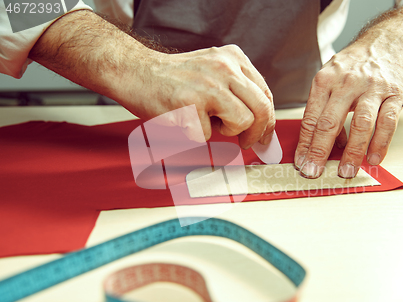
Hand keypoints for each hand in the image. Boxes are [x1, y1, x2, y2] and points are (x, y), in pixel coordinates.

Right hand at [121, 44, 274, 148]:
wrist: (135, 73)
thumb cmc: (173, 79)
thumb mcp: (212, 72)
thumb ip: (237, 91)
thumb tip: (261, 125)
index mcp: (233, 58)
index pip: (265, 93)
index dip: (268, 120)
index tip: (264, 135)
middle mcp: (225, 68)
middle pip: (261, 109)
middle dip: (258, 134)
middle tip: (247, 143)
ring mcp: (208, 85)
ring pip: (242, 122)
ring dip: (226, 132)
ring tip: (206, 122)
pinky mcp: (191, 104)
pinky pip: (208, 135)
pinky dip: (196, 135)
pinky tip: (183, 120)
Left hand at [294, 44, 402, 178]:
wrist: (385, 44)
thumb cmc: (351, 69)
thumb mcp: (329, 81)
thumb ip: (323, 111)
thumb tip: (321, 146)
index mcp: (324, 81)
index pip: (310, 118)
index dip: (305, 144)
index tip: (301, 163)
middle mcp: (346, 83)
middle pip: (330, 122)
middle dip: (320, 151)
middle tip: (314, 172)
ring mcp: (372, 88)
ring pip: (361, 124)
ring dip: (352, 152)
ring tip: (346, 171)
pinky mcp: (394, 94)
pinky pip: (387, 123)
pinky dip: (380, 144)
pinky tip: (373, 159)